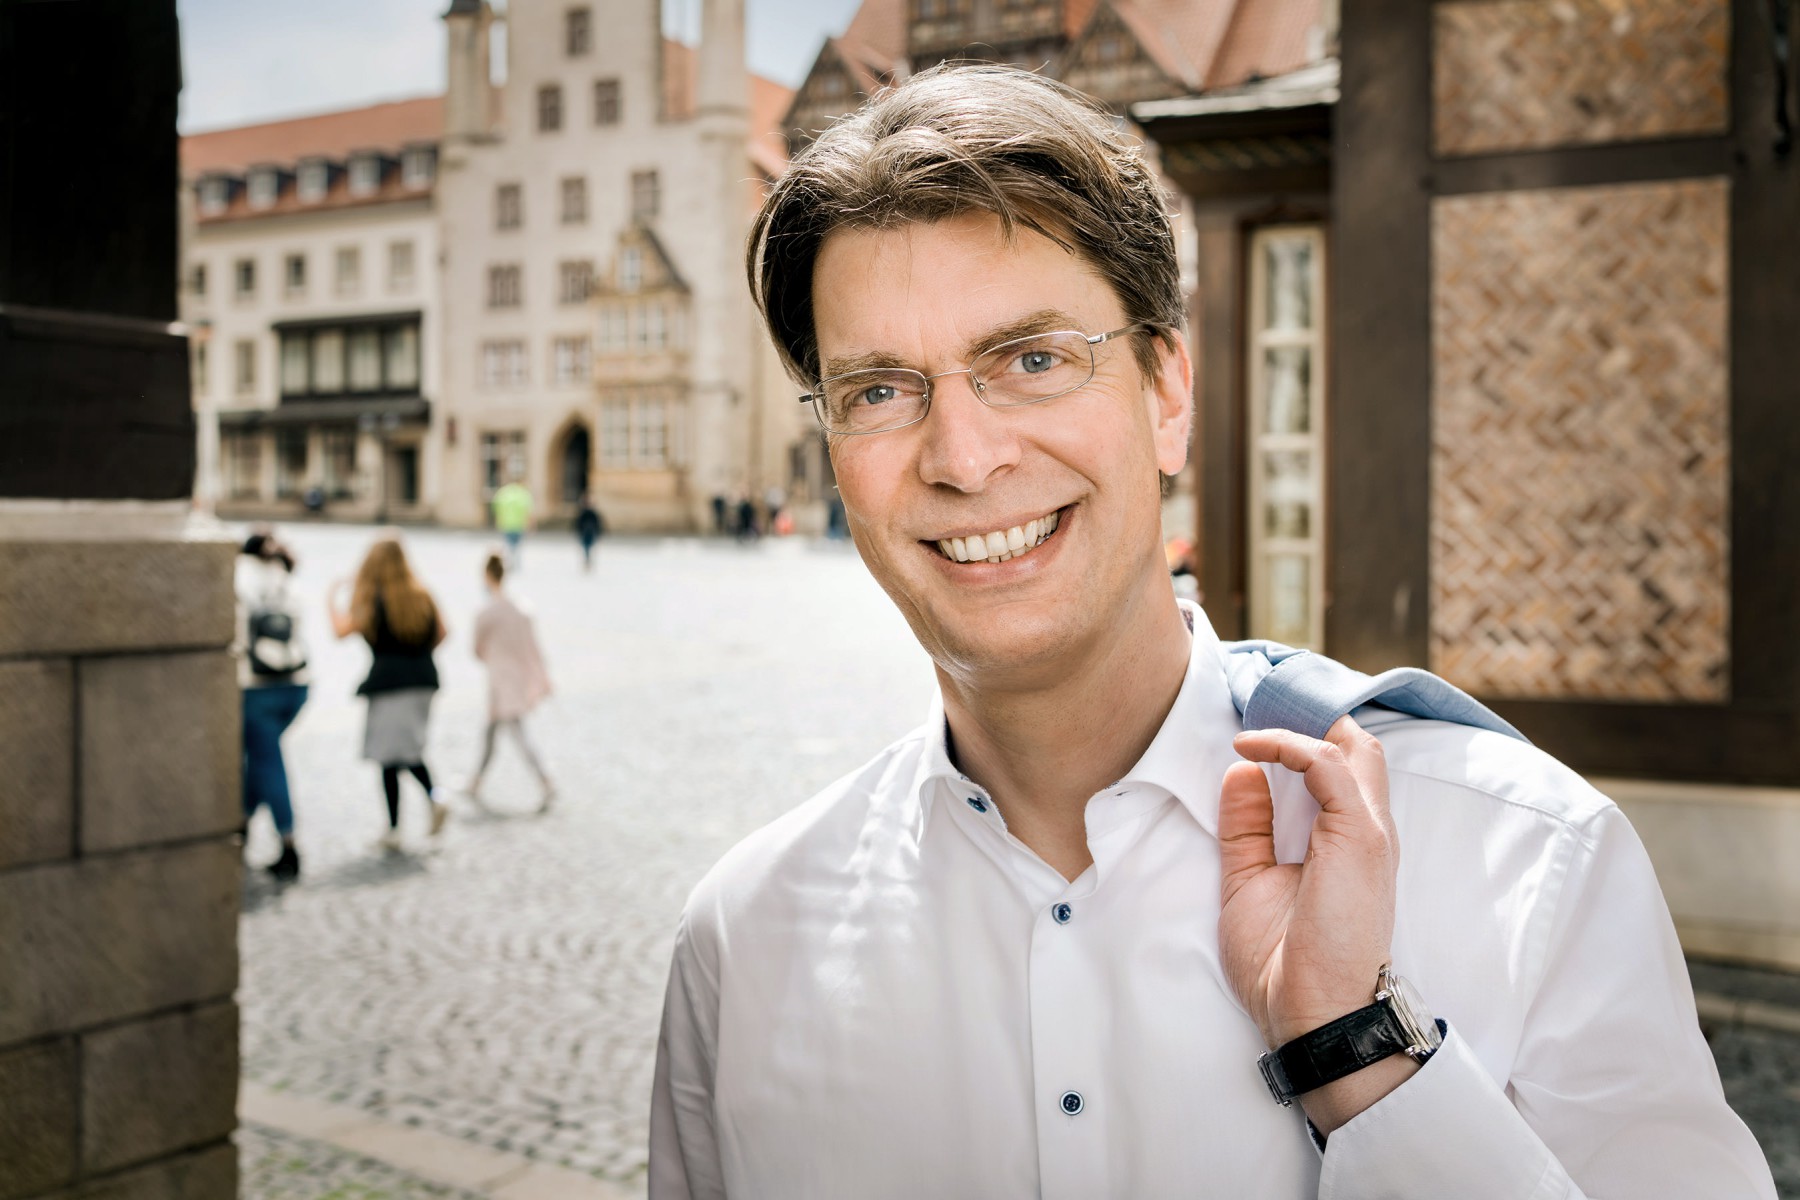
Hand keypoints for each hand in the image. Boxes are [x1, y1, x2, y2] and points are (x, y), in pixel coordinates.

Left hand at [1217, 716, 1397, 1049]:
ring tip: (1253, 714)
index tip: (1257, 720)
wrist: (1311, 1016)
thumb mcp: (1251, 880)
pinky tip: (1251, 746)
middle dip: (1310, 716)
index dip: (1305, 736)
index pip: (1344, 768)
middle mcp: (1369, 831)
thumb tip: (1240, 772)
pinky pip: (1328, 765)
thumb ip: (1248, 827)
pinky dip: (1289, 745)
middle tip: (1258, 701)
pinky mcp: (1360, 836)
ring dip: (1300, 721)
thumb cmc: (1285, 964)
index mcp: (1349, 844)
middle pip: (1359, 746)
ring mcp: (1370, 832)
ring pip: (1352, 745)